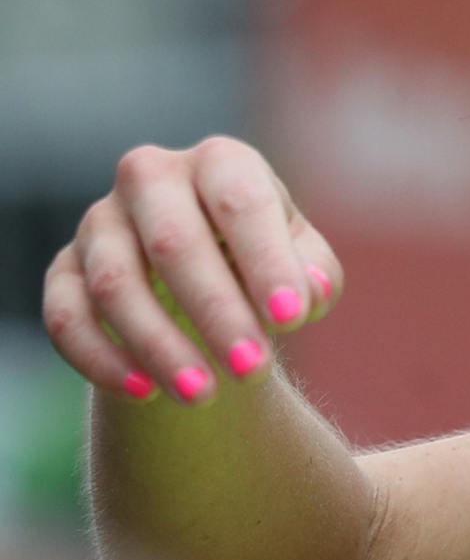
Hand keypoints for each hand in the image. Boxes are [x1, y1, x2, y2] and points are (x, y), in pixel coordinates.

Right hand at [44, 138, 342, 405]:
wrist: (205, 280)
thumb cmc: (264, 263)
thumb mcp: (303, 264)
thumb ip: (314, 274)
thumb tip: (310, 293)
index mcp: (220, 163)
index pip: (241, 203)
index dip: (266, 262)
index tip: (290, 320)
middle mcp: (151, 178)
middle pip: (173, 242)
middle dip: (215, 310)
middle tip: (251, 369)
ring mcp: (100, 222)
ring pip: (116, 283)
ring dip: (159, 344)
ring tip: (203, 395)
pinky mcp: (65, 269)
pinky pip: (66, 316)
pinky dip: (102, 358)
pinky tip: (145, 393)